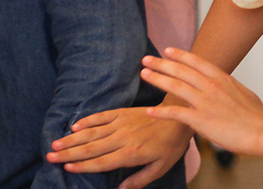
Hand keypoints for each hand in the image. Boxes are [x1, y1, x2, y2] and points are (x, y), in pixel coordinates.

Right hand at [46, 107, 191, 188]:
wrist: (181, 115)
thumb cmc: (171, 145)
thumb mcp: (160, 167)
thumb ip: (139, 180)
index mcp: (131, 153)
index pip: (102, 162)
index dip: (84, 165)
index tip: (67, 167)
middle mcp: (123, 138)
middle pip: (92, 147)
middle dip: (69, 152)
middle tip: (50, 156)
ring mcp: (123, 123)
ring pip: (93, 132)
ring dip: (73, 138)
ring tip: (56, 143)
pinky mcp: (124, 113)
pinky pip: (103, 116)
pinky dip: (88, 120)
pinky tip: (75, 125)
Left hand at [139, 47, 262, 155]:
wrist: (262, 131)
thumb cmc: (256, 116)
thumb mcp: (243, 93)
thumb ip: (229, 88)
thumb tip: (223, 86)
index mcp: (222, 78)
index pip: (197, 62)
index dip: (180, 55)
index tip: (167, 50)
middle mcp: (212, 86)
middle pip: (182, 70)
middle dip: (162, 63)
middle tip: (147, 59)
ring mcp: (205, 102)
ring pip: (176, 86)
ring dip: (158, 79)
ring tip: (144, 74)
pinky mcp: (201, 119)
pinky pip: (176, 113)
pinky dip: (161, 112)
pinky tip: (150, 110)